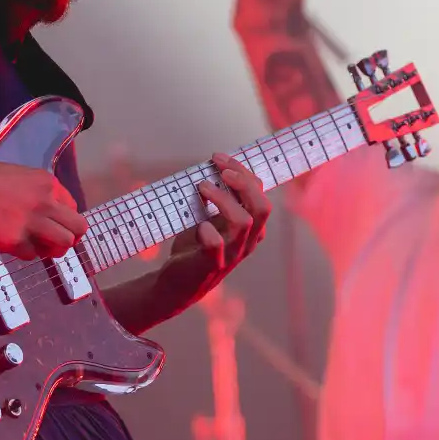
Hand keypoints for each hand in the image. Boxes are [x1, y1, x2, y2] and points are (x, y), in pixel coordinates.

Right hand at [0, 159, 86, 259]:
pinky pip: (33, 255)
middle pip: (77, 227)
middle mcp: (45, 202)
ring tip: (38, 247)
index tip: (55, 225)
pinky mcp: (16, 242)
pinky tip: (10, 244)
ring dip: (52, 249)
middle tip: (55, 243)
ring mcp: (32, 223)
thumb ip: (36, 192)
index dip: (65, 219)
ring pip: (63, 244)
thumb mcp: (16, 176)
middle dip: (70, 237)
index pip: (73, 206)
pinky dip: (24, 253)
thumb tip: (47, 211)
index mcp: (45, 182)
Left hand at [158, 154, 272, 302]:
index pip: (260, 195)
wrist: (176, 282)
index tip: (219, 157)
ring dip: (224, 199)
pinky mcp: (211, 265)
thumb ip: (217, 198)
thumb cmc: (196, 246)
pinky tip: (198, 226)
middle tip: (220, 168)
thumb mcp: (210, 217)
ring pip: (244, 222)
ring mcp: (231, 254)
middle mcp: (247, 241)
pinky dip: (207, 232)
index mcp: (250, 228)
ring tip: (202, 187)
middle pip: (262, 207)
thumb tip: (212, 166)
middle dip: (243, 182)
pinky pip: (216, 245)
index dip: (243, 172)